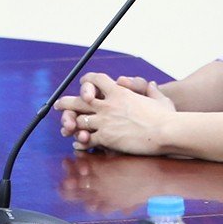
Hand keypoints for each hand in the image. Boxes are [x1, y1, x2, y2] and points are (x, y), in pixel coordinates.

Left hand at [52, 70, 173, 155]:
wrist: (165, 131)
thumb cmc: (165, 116)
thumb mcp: (159, 99)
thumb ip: (151, 91)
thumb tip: (151, 84)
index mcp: (119, 92)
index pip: (96, 80)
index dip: (87, 81)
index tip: (82, 84)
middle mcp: (108, 105)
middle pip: (79, 100)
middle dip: (66, 102)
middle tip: (58, 105)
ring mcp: (105, 122)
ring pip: (79, 121)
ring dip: (72, 124)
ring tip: (66, 127)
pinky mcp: (106, 138)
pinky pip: (87, 140)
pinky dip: (81, 142)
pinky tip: (78, 143)